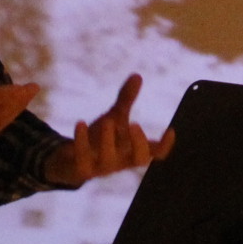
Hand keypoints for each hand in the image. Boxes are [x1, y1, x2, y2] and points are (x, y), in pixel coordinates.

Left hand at [42, 73, 175, 185]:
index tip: (170, 130)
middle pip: (139, 159)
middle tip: (135, 124)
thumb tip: (137, 75)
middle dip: (139, 143)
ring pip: (109, 159)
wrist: (72, 159)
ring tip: (107, 120)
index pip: (156, 152)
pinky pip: (83, 158)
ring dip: (108, 140)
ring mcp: (103, 167)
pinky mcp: (83, 168)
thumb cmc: (101, 138)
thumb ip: (127, 99)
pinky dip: (82, 140)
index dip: (165, 144)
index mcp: (133, 150)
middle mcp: (122, 161)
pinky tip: (80, 122)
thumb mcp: (115, 117)